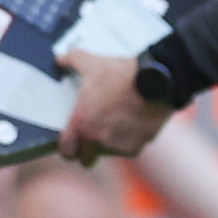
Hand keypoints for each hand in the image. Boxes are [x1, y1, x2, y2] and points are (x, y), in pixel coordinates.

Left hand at [55, 50, 173, 162]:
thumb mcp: (94, 63)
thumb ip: (72, 60)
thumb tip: (60, 58)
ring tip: (115, 124)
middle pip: (85, 158)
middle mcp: (96, 139)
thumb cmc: (122, 74)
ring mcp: (116, 146)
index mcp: (81, 123)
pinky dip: (128, 141)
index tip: (72, 140)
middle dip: (87, 151)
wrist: (157, 81)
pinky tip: (132, 124)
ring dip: (108, 145)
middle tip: (93, 136)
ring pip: (107, 153)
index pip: (66, 149)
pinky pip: (127, 149)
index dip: (67, 146)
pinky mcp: (135, 147)